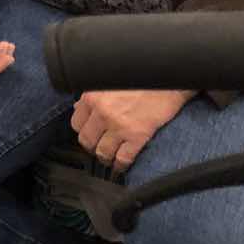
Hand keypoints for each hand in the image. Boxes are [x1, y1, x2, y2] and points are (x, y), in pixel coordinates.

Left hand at [71, 88, 193, 173]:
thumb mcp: (109, 80)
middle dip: (92, 146)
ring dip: (105, 158)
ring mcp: (119, 126)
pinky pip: (123, 159)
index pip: (76, 123)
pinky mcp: (137, 136)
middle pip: (86, 141)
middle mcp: (102, 112)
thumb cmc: (139, 77)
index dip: (83, 130)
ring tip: (110, 158)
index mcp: (93, 96)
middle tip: (98, 146)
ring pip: (102, 153)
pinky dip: (120, 166)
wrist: (167, 80)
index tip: (89, 133)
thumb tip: (80, 107)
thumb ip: (93, 94)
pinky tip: (121, 165)